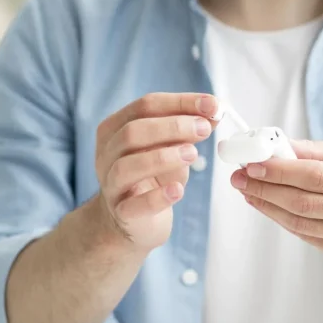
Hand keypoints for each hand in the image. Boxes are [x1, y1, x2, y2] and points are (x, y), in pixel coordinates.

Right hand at [93, 92, 218, 254]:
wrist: (134, 219)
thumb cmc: (153, 176)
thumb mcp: (172, 147)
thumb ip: (189, 129)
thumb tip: (215, 111)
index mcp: (116, 128)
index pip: (146, 105)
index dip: (180, 103)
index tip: (212, 105)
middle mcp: (107, 153)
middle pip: (133, 131)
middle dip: (172, 127)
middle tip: (204, 129)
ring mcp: (111, 184)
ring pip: (127, 166)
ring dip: (163, 157)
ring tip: (193, 154)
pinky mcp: (121, 213)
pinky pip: (134, 205)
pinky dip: (157, 197)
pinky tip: (178, 191)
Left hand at [232, 139, 322, 259]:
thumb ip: (317, 151)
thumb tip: (279, 145)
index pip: (316, 177)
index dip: (281, 171)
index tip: (254, 163)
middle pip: (303, 202)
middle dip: (265, 188)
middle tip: (240, 176)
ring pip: (299, 222)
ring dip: (267, 205)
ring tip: (247, 189)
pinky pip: (304, 234)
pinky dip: (281, 218)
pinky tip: (266, 204)